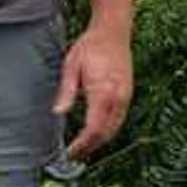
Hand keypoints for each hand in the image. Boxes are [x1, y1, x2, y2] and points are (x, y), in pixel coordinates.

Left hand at [51, 22, 132, 159]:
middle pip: (106, 133)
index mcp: (103, 91)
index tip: (69, 153)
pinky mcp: (128, 94)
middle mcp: (118, 97)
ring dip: (99, 141)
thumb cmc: (90, 46)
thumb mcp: (71, 65)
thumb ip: (67, 91)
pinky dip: (108, 131)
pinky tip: (95, 132)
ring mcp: (126, 97)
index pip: (93, 128)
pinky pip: (119, 119)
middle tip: (73, 155)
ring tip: (82, 148)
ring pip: (115, 129)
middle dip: (90, 147)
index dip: (82, 144)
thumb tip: (58, 114)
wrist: (113, 31)